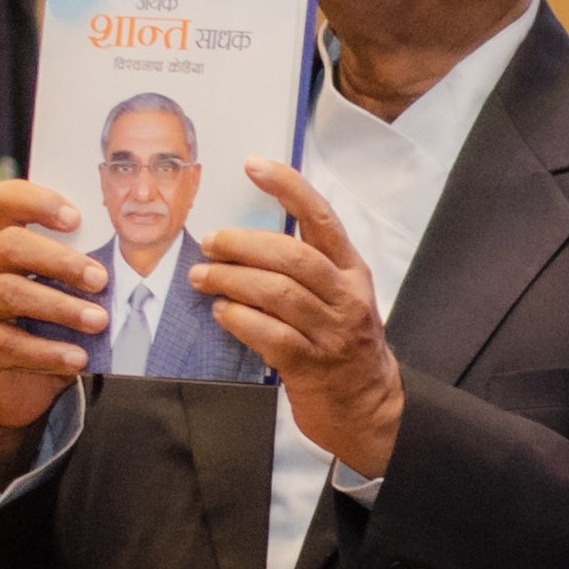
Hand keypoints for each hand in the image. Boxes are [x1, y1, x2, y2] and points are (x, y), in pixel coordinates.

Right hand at [0, 182, 108, 462]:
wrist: (23, 387)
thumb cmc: (58, 328)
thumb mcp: (75, 295)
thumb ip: (92, 272)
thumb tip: (149, 257)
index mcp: (13, 245)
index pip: (7, 200)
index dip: (37, 200)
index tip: (76, 219)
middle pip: (10, 244)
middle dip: (60, 260)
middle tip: (101, 280)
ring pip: (10, 292)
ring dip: (61, 306)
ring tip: (99, 321)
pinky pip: (9, 343)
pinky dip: (49, 351)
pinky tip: (79, 358)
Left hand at [198, 166, 406, 482]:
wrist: (365, 403)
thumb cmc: (339, 342)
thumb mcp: (335, 296)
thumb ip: (303, 268)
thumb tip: (241, 237)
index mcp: (352, 271)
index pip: (322, 219)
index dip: (289, 188)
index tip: (253, 165)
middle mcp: (347, 297)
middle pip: (293, 257)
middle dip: (243, 244)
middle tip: (209, 243)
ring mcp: (333, 332)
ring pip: (278, 294)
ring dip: (231, 280)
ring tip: (203, 277)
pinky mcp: (313, 365)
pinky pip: (271, 335)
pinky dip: (240, 320)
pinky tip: (222, 312)